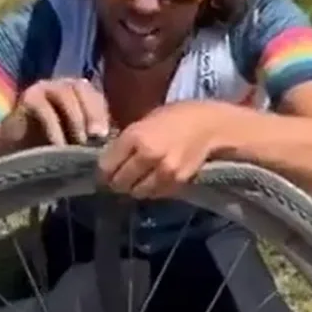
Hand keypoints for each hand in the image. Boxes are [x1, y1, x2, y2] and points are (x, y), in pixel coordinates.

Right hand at [0, 78, 110, 149]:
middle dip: (93, 114)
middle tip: (98, 138)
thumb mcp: (78, 141)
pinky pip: (44, 109)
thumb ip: (95, 136)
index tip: (107, 138)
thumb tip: (117, 143)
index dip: (103, 114)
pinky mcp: (27, 97)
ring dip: (76, 119)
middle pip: (83, 89)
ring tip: (80, 143)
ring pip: (65, 96)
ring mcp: (44, 88)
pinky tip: (59, 145)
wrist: (16, 154)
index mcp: (79, 93)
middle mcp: (63, 85)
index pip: (97, 96)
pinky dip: (54, 128)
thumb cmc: (51, 148)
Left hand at [98, 102, 223, 198]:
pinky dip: (151, 190)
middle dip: (116, 182)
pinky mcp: (177, 182)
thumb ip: (126, 141)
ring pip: (136, 192)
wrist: (209, 125)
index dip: (102, 173)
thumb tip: (106, 162)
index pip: (106, 166)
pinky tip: (153, 179)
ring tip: (137, 180)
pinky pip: (155, 194)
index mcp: (135, 136)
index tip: (104, 173)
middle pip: (119, 183)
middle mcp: (148, 155)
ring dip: (134, 188)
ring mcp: (164, 171)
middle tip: (119, 178)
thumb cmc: (173, 117)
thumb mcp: (144, 121)